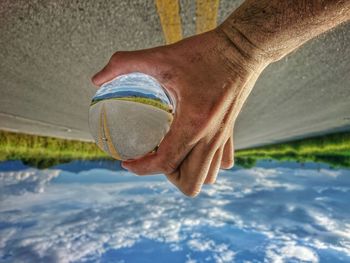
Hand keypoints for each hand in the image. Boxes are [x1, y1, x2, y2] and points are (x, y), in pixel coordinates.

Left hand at [92, 28, 267, 196]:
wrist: (246, 47)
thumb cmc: (206, 51)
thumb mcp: (162, 55)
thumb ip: (124, 63)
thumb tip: (96, 79)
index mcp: (193, 121)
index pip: (165, 163)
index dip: (141, 168)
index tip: (127, 162)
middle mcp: (211, 136)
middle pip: (189, 183)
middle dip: (166, 176)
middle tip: (153, 155)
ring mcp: (224, 137)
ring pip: (207, 177)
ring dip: (186, 172)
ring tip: (172, 153)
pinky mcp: (231, 131)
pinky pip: (222, 163)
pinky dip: (204, 163)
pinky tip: (193, 147)